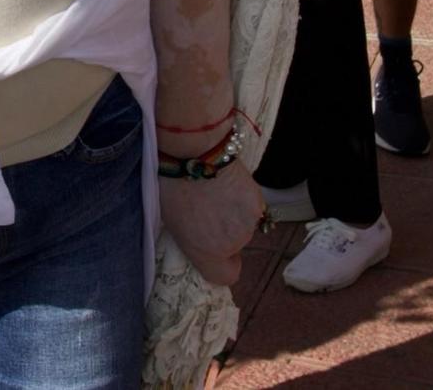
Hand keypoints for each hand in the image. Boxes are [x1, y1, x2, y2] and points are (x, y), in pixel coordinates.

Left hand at [159, 168, 261, 286]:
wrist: (194, 155)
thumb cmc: (174, 189)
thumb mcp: (175, 225)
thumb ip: (195, 243)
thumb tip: (202, 242)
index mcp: (208, 253)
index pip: (226, 276)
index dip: (222, 264)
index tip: (215, 252)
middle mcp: (233, 243)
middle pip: (235, 247)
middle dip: (225, 233)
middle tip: (209, 210)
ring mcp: (249, 222)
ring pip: (245, 226)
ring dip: (236, 216)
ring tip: (219, 195)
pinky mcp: (258, 202)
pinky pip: (252, 209)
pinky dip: (244, 201)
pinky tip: (230, 186)